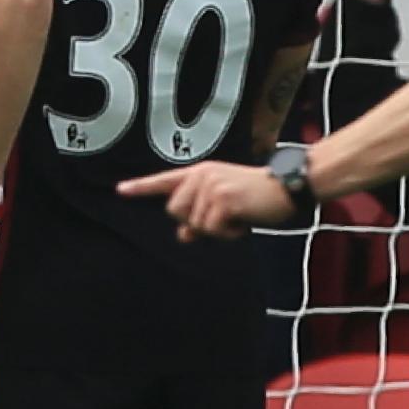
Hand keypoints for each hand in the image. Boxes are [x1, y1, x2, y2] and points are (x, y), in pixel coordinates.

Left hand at [118, 159, 293, 239]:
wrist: (288, 186)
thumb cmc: (257, 197)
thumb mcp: (225, 203)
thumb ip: (200, 216)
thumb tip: (183, 235)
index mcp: (200, 173)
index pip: (165, 181)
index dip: (141, 187)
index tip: (120, 190)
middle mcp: (201, 176)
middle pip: (175, 212)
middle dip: (196, 221)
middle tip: (225, 215)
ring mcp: (211, 186)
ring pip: (195, 225)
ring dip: (217, 229)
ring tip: (238, 215)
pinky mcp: (223, 200)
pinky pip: (213, 230)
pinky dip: (229, 233)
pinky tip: (244, 221)